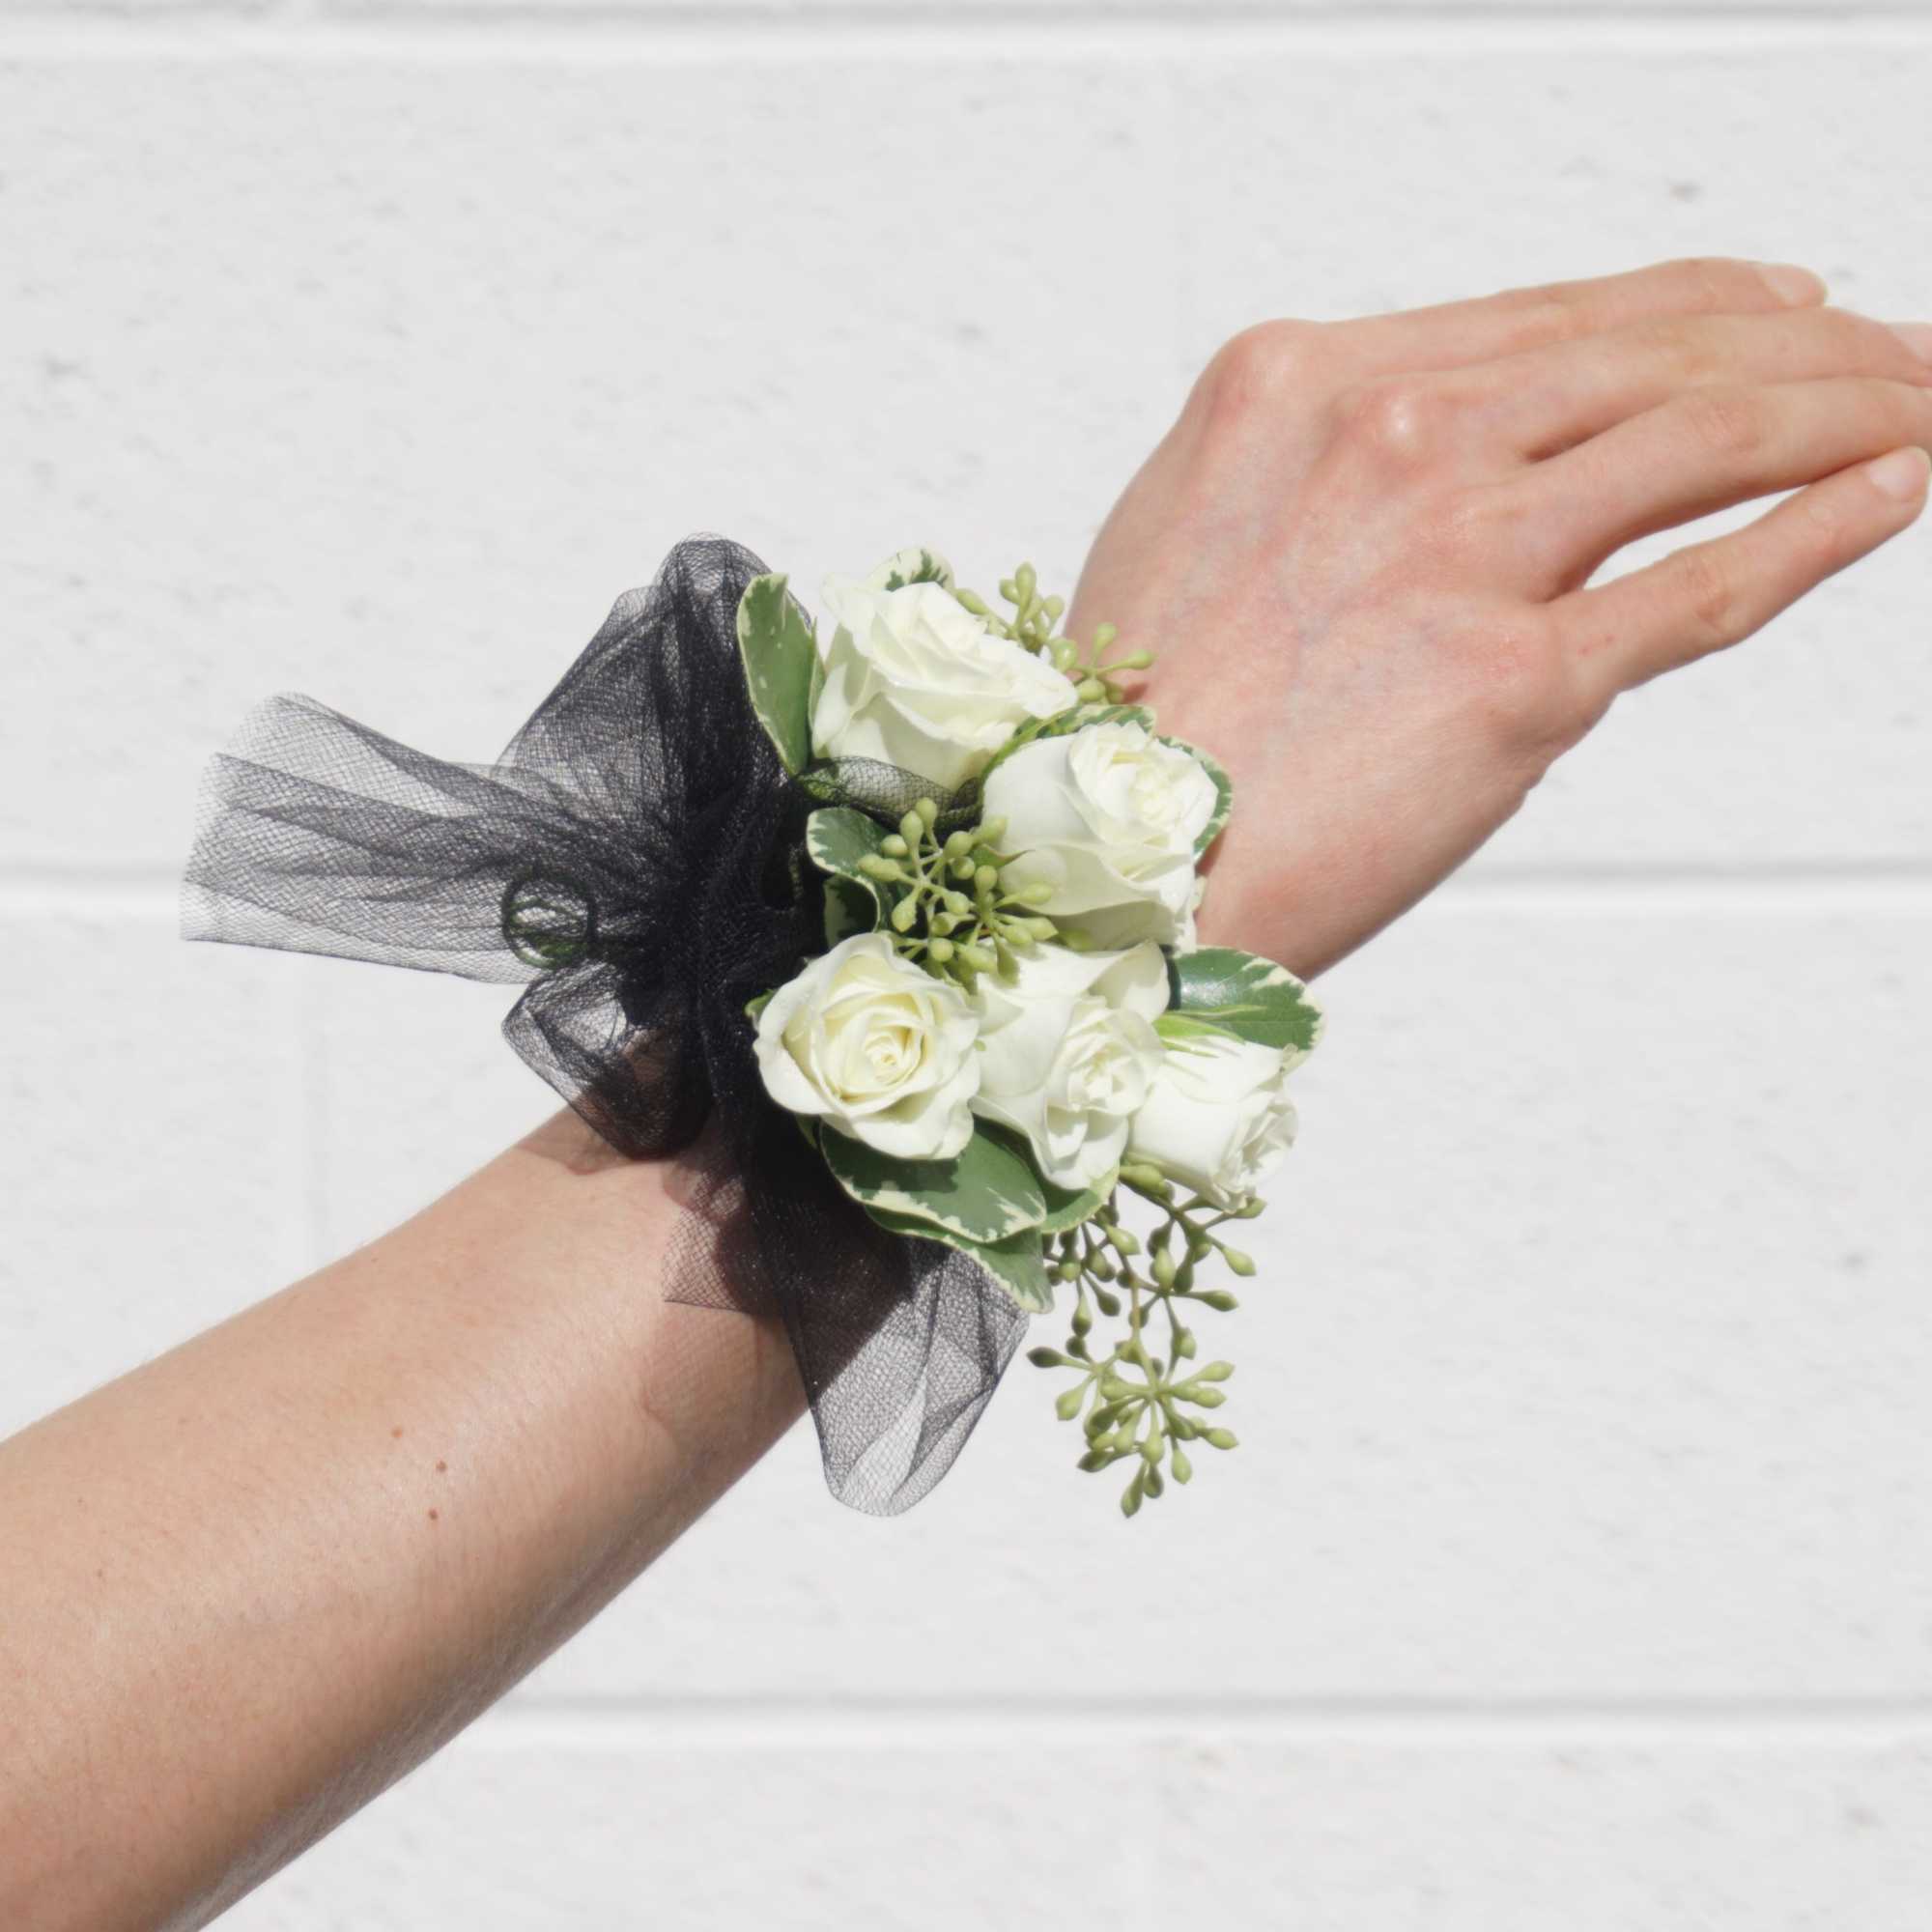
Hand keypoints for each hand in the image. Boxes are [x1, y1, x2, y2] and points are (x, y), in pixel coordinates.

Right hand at [1072, 257, 1931, 977]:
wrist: (1106, 874)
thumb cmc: (1129, 730)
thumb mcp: (1195, 530)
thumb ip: (1318, 470)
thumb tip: (1446, 468)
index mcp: (1299, 384)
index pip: (1547, 318)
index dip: (1689, 302)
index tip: (1780, 307)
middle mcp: (1389, 437)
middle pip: (1649, 356)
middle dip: (1807, 343)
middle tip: (1898, 353)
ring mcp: (1459, 551)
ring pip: (1706, 437)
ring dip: (1849, 409)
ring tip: (1924, 407)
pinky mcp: (1519, 679)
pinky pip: (1708, 586)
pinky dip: (1827, 526)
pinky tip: (1898, 490)